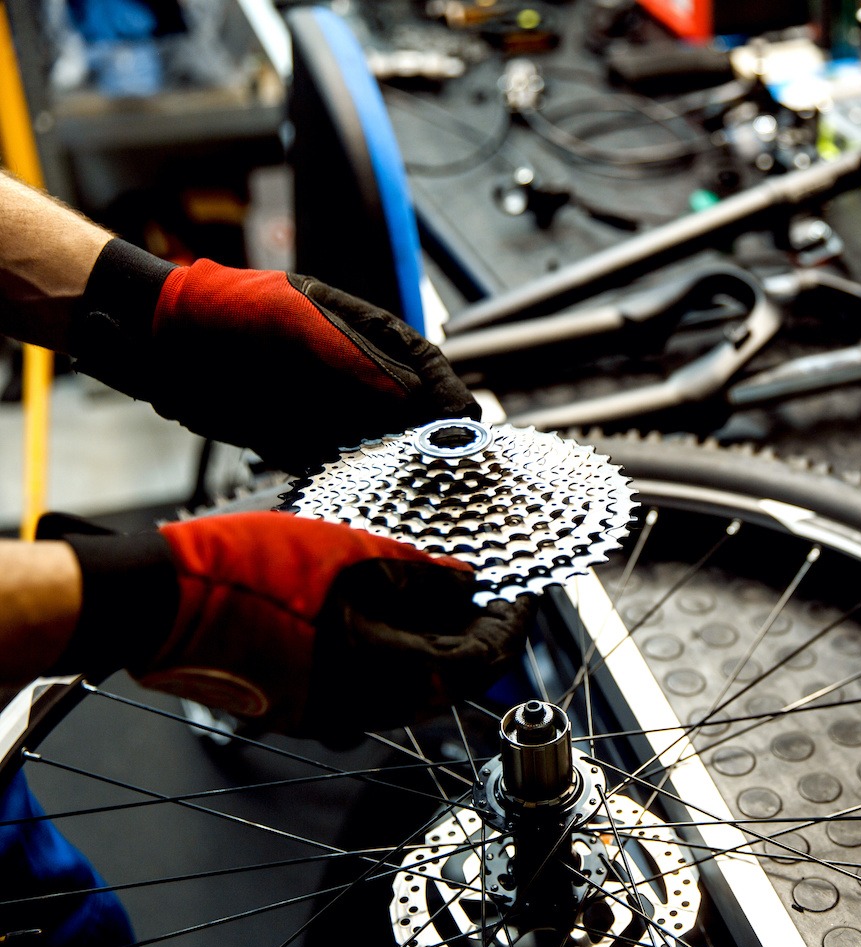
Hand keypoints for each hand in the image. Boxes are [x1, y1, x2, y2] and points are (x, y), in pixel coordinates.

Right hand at [41, 512, 528, 738]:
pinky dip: (389, 651)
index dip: (513, 625)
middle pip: (447, 681)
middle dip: (476, 634)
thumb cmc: (249, 574)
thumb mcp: (353, 553)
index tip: (525, 596)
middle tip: (490, 593)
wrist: (160, 603)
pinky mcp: (296, 705)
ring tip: (442, 593)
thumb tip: (467, 582)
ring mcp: (326, 713)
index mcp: (387, 674)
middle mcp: (362, 709)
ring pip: (406, 685)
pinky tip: (385, 610)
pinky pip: (364, 685)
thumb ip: (421, 573)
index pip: (481, 661)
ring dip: (432, 642)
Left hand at [69, 240, 476, 472]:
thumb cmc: (227, 313)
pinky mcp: (299, 438)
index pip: (422, 362)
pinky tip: (345, 479)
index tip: (464, 420)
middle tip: (441, 462)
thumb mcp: (300, 327)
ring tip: (397, 478)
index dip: (447, 392)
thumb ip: (359, 361)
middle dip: (425, 436)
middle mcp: (352, 372)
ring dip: (385, 460)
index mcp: (363, 332)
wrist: (157, 342)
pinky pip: (333, 461)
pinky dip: (341, 473)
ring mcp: (327, 406)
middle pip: (407, 409)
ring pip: (375, 441)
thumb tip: (416, 400)